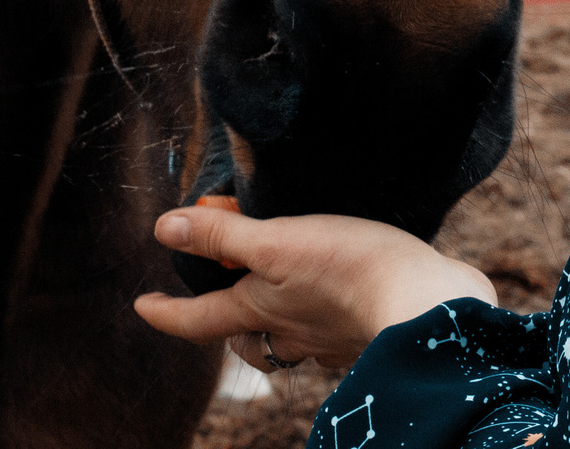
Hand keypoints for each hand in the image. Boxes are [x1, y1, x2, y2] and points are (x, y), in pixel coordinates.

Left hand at [133, 203, 497, 371]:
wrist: (427, 306)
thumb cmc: (350, 271)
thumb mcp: (277, 241)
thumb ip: (223, 237)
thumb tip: (164, 229)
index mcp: (261, 311)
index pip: (198, 319)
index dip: (166, 313)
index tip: (143, 306)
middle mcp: (293, 331)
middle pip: (247, 339)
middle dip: (228, 327)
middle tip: (220, 308)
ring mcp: (333, 336)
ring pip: (292, 340)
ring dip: (279, 325)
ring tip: (284, 303)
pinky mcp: (372, 326)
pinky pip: (337, 328)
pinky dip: (330, 314)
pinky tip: (348, 291)